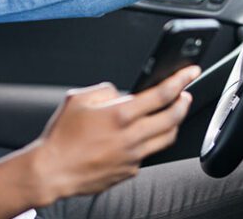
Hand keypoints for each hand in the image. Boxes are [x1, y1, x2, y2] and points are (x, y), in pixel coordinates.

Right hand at [0, 66, 199, 216]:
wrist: (52, 171)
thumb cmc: (61, 136)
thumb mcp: (77, 99)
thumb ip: (104, 90)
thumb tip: (120, 93)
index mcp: (119, 115)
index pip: (161, 94)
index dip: (180, 80)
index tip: (190, 72)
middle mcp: (130, 136)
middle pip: (173, 117)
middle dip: (184, 102)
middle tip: (185, 94)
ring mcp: (133, 156)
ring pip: (166, 138)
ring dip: (173, 123)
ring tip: (171, 113)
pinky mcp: (129, 171)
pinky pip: (147, 154)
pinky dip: (148, 142)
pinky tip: (141, 137)